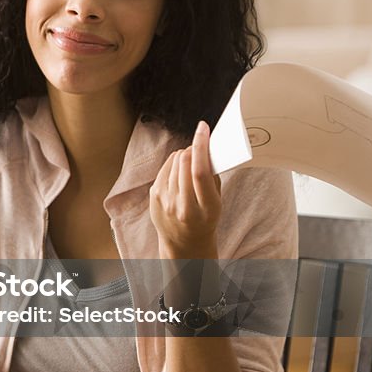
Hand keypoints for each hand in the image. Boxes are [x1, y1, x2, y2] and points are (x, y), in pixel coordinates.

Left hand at [150, 121, 220, 257]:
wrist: (184, 242)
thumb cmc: (205, 218)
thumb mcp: (217, 201)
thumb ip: (213, 176)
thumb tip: (207, 147)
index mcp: (206, 208)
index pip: (200, 171)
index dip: (201, 146)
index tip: (203, 128)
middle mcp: (183, 206)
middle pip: (185, 164)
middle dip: (193, 149)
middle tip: (199, 146)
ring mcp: (166, 202)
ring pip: (174, 163)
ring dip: (184, 155)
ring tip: (190, 160)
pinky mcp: (154, 197)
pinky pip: (164, 169)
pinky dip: (173, 163)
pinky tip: (179, 170)